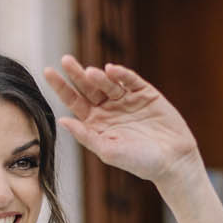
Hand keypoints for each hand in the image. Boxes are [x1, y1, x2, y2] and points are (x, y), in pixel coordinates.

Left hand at [43, 55, 200, 185]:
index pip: (74, 101)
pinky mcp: (145, 94)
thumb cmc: (140, 162)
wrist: (173, 162)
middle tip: (65, 60)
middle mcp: (109, 109)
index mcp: (96, 123)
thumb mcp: (108, 151)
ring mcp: (127, 100)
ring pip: (108, 83)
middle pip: (88, 88)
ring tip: (92, 73)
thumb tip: (62, 120)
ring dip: (99, 76)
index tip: (48, 72)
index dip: (61, 87)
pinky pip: (131, 80)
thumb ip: (86, 136)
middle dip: (77, 74)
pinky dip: (122, 74)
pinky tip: (112, 70)